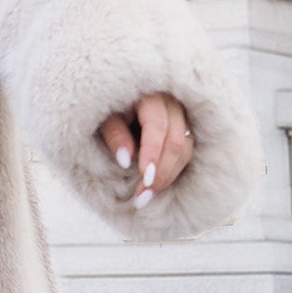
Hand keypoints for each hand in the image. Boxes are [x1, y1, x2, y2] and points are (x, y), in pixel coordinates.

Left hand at [97, 92, 193, 209]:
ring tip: (146, 196)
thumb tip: (126, 161)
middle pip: (176, 140)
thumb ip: (114, 135)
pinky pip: (187, 152)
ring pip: (186, 149)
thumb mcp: (104, 119)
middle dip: (161, 172)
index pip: (158, 125)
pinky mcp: (186, 129)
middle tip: (142, 196)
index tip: (146, 178)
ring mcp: (183, 116)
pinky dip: (174, 171)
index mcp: (151, 96)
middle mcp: (172, 104)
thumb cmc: (109, 110)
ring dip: (169, 176)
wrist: (119, 101)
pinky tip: (158, 185)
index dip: (153, 152)